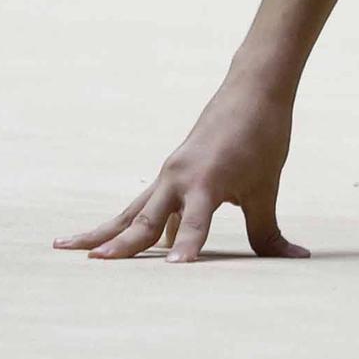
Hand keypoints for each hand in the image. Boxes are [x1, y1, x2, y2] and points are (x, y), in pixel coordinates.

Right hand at [52, 77, 308, 263]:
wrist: (253, 88)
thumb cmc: (262, 135)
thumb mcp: (267, 186)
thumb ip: (269, 232)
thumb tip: (297, 259)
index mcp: (208, 180)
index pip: (195, 223)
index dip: (185, 247)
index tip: (172, 271)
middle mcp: (181, 178)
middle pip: (147, 218)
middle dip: (121, 244)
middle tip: (93, 263)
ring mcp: (171, 174)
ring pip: (132, 210)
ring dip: (102, 230)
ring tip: (61, 247)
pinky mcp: (171, 173)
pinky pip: (141, 203)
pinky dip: (124, 222)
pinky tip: (108, 240)